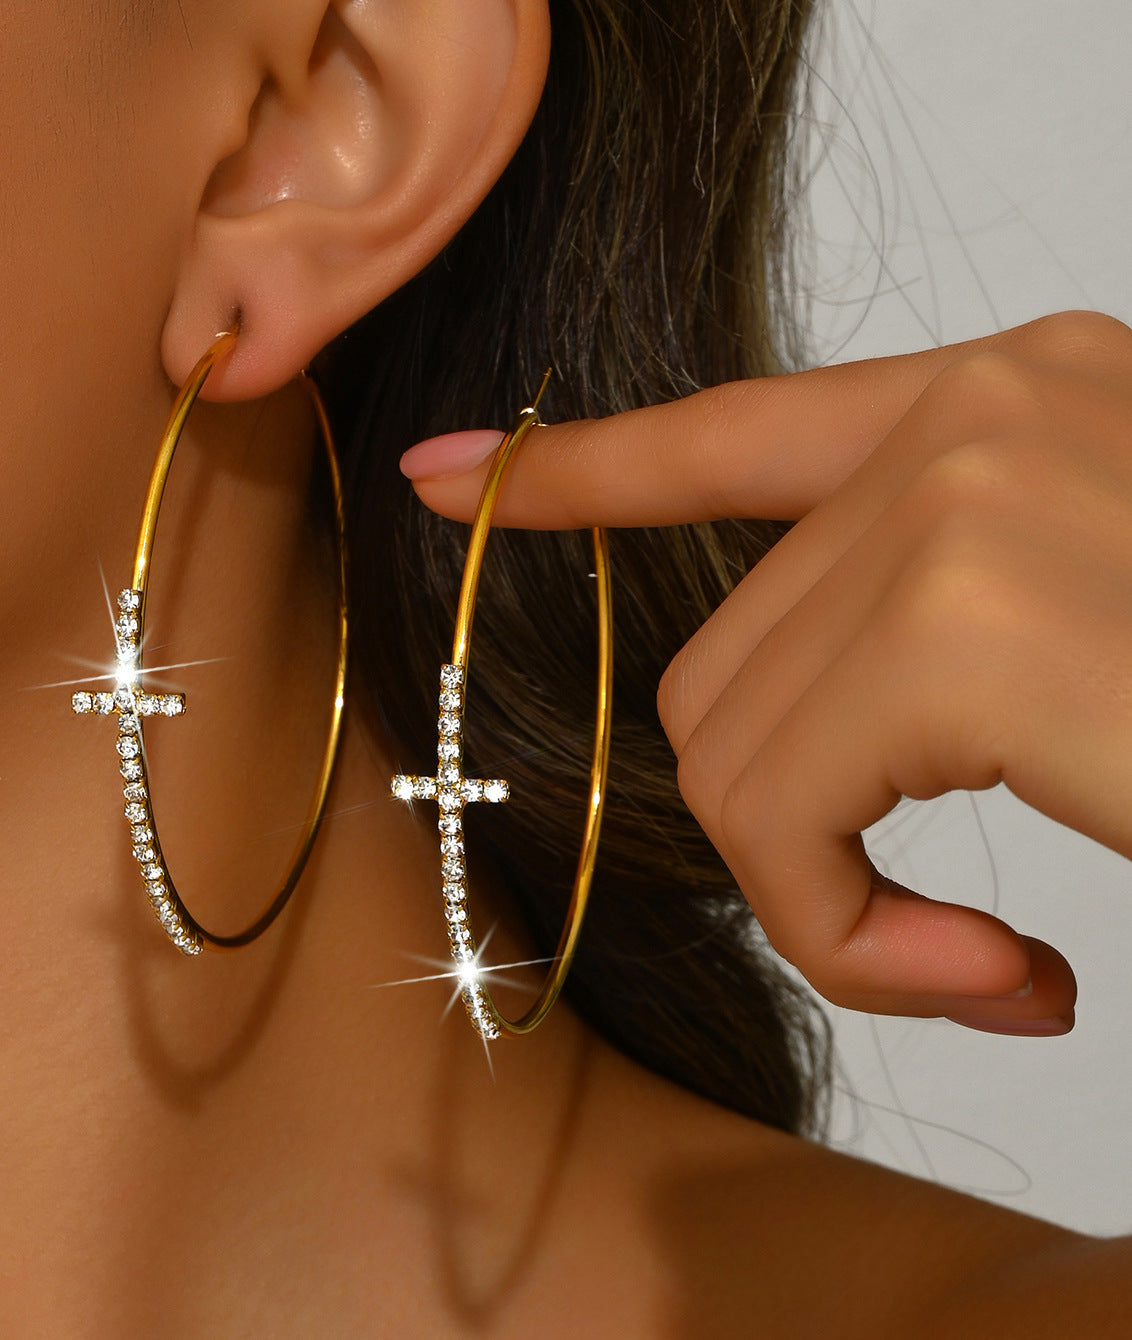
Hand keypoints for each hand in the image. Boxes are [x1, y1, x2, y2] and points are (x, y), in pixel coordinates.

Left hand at [400, 310, 1131, 1035]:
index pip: (735, 427)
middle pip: (723, 653)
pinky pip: (781, 815)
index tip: (454, 474)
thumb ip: (925, 621)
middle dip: (795, 821)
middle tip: (937, 930)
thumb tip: (796, 702)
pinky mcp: (971, 619)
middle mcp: (986, 413)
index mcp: (1012, 402)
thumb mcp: (1085, 620)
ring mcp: (976, 499)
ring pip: (730, 743)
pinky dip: (853, 937)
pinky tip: (1010, 977)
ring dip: (833, 896)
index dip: (583, 469)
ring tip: (979, 957)